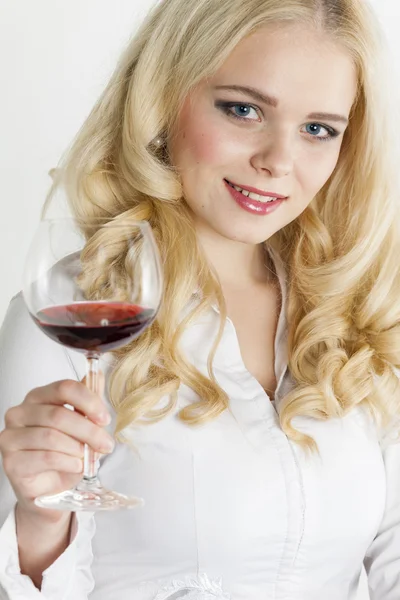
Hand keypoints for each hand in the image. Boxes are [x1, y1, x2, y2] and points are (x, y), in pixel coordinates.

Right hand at [0, 374, 113, 523]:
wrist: (50, 487)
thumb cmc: (64, 452)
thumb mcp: (81, 424)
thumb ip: (88, 401)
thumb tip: (98, 376)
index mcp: (38, 397)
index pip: (64, 388)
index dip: (88, 401)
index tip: (104, 417)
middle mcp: (19, 413)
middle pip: (58, 414)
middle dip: (88, 431)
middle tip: (105, 443)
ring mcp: (11, 437)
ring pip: (51, 437)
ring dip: (77, 448)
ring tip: (88, 456)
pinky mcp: (11, 462)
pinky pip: (45, 458)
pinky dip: (68, 462)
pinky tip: (76, 465)